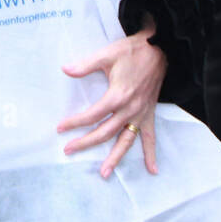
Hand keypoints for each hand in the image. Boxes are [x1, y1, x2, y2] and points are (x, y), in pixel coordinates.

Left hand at [58, 20, 166, 177]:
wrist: (160, 49)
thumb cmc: (132, 51)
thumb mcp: (107, 54)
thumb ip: (86, 64)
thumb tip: (65, 69)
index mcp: (118, 96)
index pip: (92, 115)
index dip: (75, 122)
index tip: (60, 127)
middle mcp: (130, 109)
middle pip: (105, 132)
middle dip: (86, 143)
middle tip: (69, 150)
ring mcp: (140, 114)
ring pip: (126, 140)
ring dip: (115, 158)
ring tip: (104, 172)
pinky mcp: (149, 114)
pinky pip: (150, 137)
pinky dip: (151, 153)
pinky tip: (152, 169)